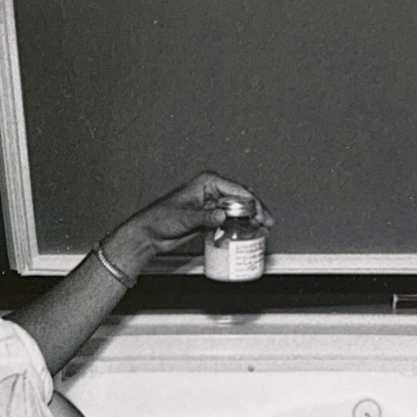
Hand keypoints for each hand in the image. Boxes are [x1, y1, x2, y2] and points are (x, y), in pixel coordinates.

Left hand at [114, 172, 272, 259]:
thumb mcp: (185, 217)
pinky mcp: (210, 217)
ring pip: (238, 210)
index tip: (262, 217)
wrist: (149, 233)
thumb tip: (222, 216)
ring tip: (262, 230)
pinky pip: (230, 220)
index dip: (254, 204)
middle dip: (256, 211)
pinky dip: (240, 226)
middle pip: (242, 199)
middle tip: (267, 225)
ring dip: (251, 219)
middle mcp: (212, 191)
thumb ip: (205, 216)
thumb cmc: (161, 218)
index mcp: (208, 182)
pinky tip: (248, 234)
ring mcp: (212, 204)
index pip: (238, 191)